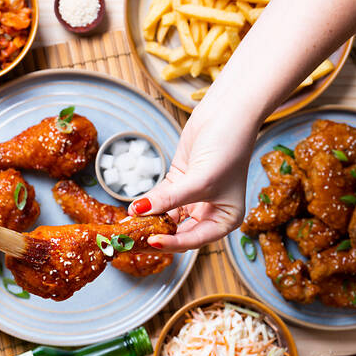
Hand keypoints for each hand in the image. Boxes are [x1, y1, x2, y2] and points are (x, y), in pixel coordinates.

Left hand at [128, 107, 257, 251]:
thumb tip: (139, 211)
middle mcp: (210, 211)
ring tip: (128, 227)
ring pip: (167, 216)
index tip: (152, 242)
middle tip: (134, 240)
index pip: (195, 239)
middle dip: (157, 235)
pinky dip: (148, 203)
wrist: (228, 112)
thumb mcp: (199, 180)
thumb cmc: (227, 148)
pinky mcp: (180, 181)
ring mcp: (193, 196)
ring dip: (149, 221)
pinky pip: (161, 199)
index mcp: (225, 219)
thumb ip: (169, 200)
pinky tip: (133, 209)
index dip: (173, 243)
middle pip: (179, 231)